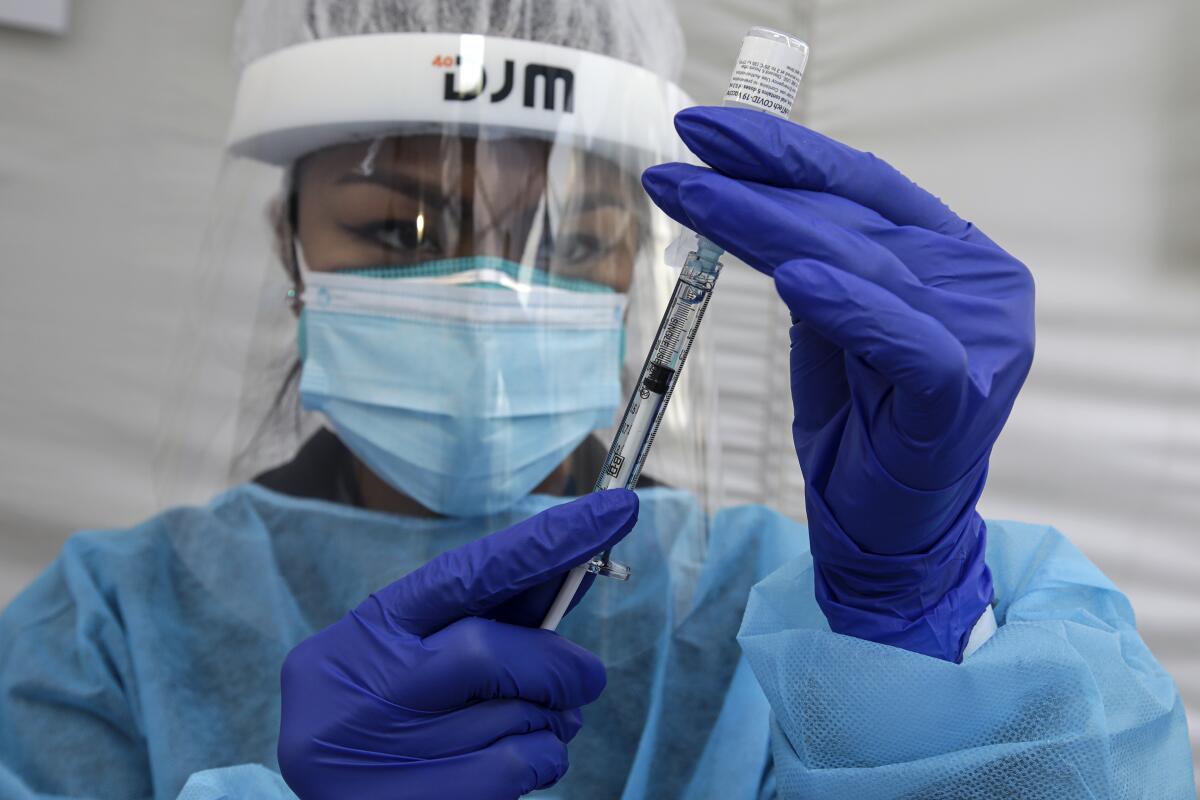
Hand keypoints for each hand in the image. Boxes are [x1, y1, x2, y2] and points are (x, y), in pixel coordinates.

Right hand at [277, 490, 638, 798]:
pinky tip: (531, 758)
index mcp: (367, 630)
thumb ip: (477, 619)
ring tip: (544, 722)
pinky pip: (518, 767)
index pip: (468, 572)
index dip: (547, 541)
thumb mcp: (403, 655)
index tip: (614, 509)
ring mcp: (382, 751)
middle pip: (492, 650)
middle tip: (585, 678)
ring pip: (517, 715)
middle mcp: (363, 686)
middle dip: (556, 664)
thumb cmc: (376, 718)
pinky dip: (544, 758)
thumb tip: (569, 577)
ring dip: (552, 717)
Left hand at [642, 107, 1033, 661]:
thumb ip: (814, 263)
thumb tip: (752, 197)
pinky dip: (849, 307)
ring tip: (696, 195)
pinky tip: (795, 276)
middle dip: (756, 182)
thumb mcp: (830, 328)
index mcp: (947, 254)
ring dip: (769, 226)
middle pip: (852, 217)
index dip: (783, 152)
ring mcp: (979, 335)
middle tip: (677, 158)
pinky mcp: (963, 394)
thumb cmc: (861, 426)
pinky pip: (904, 341)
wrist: (888, 531)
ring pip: (863, 264)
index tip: (703, 130)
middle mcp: (973, 281)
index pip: (860, 186)